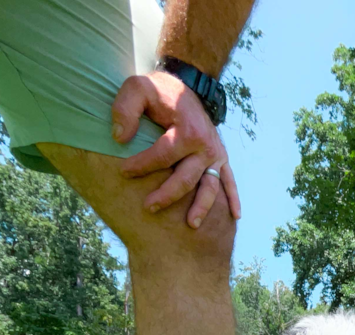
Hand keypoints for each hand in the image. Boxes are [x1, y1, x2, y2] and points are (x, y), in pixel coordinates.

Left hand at [111, 71, 240, 227]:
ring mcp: (216, 155)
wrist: (186, 88)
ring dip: (201, 207)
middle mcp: (206, 146)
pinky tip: (235, 217)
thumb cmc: (159, 91)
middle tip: (148, 207)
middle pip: (186, 178)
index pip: (163, 155)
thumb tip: (119, 138)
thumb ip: (125, 109)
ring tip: (190, 225)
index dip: (141, 166)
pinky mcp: (221, 159)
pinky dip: (233, 199)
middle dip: (167, 195)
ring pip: (210, 187)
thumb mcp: (138, 88)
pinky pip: (229, 181)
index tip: (123, 172)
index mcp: (187, 130)